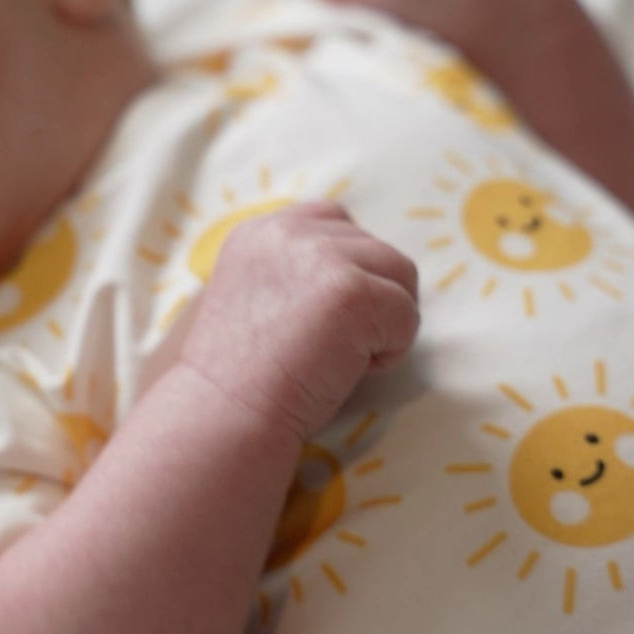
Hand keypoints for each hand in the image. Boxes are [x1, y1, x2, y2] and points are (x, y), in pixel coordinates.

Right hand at [180, 202, 418, 439]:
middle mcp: (289, 232)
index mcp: (259, 233)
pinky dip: (390, 351)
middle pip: (375, 248)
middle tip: (331, 347)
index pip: (334, 220)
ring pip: (401, 274)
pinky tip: (348, 369)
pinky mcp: (354, 291)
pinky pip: (407, 314)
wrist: (226, 414)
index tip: (328, 315)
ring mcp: (322, 256)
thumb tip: (357, 275)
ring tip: (342, 357)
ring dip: (385, 321)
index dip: (348, 267)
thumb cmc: (242, 379)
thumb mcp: (254, 300)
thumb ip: (295, 273)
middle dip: (370, 299)